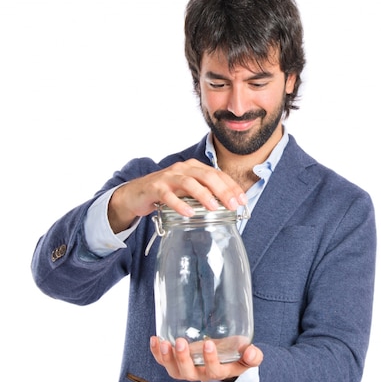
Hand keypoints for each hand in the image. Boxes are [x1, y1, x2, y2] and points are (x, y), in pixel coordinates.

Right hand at [108, 159, 247, 232]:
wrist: (137, 193)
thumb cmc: (167, 192)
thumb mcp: (188, 190)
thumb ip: (205, 194)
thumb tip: (229, 206)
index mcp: (194, 167)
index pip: (218, 174)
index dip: (232, 187)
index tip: (243, 201)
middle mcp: (183, 168)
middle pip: (207, 176)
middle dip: (223, 190)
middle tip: (233, 206)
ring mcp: (168, 177)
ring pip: (189, 182)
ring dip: (204, 195)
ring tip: (214, 208)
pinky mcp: (155, 188)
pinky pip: (168, 195)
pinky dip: (179, 204)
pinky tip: (189, 214)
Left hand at [150, 336, 262, 381]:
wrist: (222, 359)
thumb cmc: (235, 355)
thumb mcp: (247, 357)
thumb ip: (253, 356)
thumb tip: (251, 352)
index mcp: (219, 372)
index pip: (214, 371)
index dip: (210, 360)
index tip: (209, 344)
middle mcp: (200, 374)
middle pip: (189, 373)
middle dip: (183, 359)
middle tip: (181, 342)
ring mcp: (186, 370)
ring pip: (173, 370)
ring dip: (166, 358)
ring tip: (163, 343)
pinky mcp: (175, 363)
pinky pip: (163, 362)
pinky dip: (156, 353)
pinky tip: (154, 339)